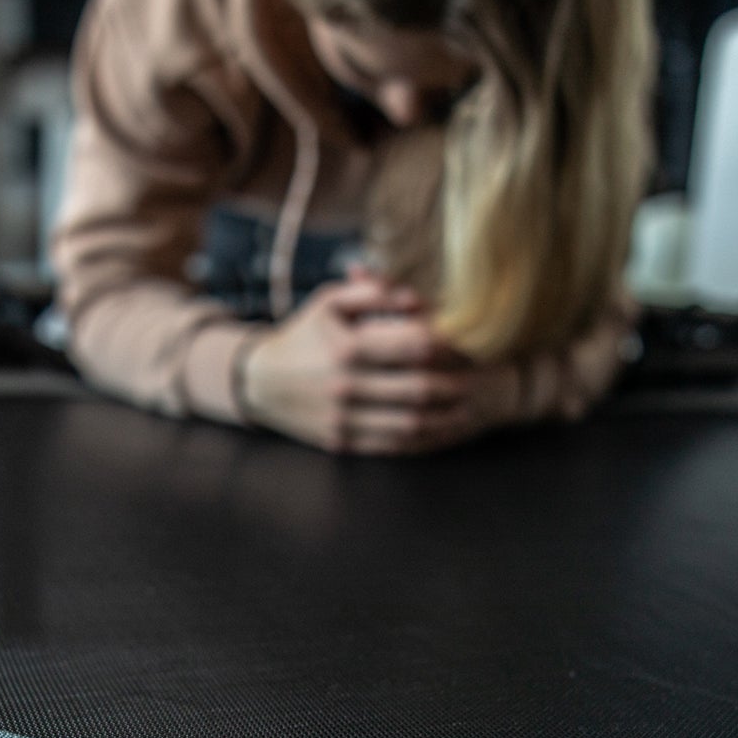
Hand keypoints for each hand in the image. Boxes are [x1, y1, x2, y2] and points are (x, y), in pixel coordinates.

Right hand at [238, 275, 517, 454]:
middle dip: (456, 385)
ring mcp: (343, 418)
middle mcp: (346, 386)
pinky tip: (440, 430)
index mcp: (347, 347)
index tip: (470, 344)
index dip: (450, 346)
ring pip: (411, 424)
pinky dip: (423, 440)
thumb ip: (374, 292)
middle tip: (479, 379)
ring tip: (469, 408)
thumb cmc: (303, 334)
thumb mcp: (329, 302)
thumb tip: (419, 300)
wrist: (258, 382)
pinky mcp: (341, 442)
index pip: (415, 346)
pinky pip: (392, 445)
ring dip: (446, 418)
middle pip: (420, 388)